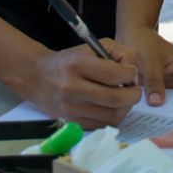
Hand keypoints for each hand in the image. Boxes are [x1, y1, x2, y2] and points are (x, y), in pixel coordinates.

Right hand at [19, 40, 142, 128]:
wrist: (37, 77)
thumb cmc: (70, 60)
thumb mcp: (93, 46)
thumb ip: (119, 53)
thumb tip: (133, 73)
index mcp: (77, 65)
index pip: (113, 74)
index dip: (130, 74)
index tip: (131, 73)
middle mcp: (72, 88)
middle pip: (115, 99)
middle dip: (133, 95)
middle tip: (134, 90)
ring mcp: (70, 108)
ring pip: (111, 115)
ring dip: (126, 108)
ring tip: (124, 98)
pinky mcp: (71, 122)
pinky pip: (102, 125)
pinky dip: (113, 117)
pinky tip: (111, 107)